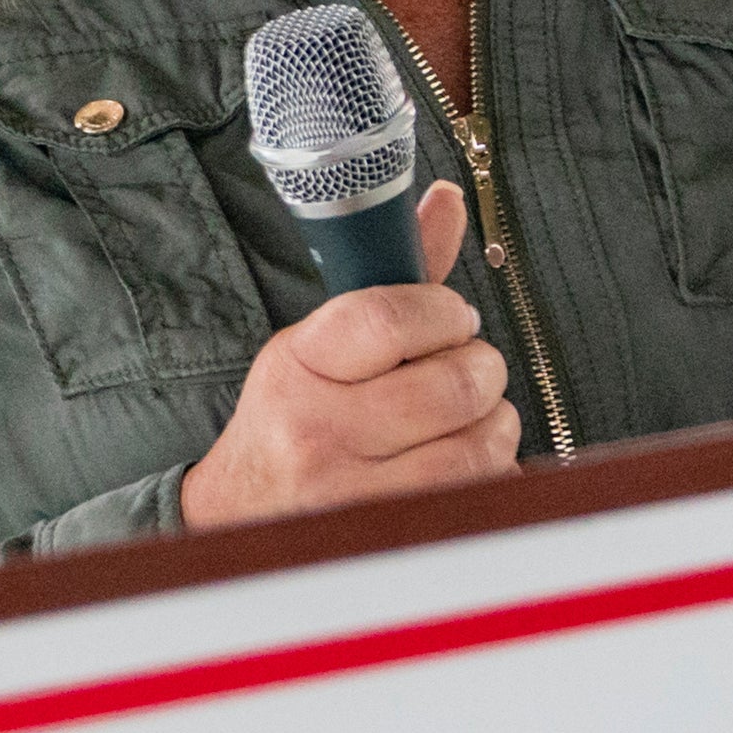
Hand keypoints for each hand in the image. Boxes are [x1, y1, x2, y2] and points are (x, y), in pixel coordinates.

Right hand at [179, 181, 519, 530]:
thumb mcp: (320, 345)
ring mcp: (352, 494)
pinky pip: (481, 493)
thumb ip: (393, 277)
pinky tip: (460, 466)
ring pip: (478, 442)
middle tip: (465, 371)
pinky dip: (490, 473)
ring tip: (465, 420)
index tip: (455, 318)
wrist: (240, 519)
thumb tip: (447, 197)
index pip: (388, 317)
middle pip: (453, 382)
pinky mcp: (390, 536)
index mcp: (297, 366)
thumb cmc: (292, 422)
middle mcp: (318, 431)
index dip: (445, 312)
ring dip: (492, 424)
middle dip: (479, 369)